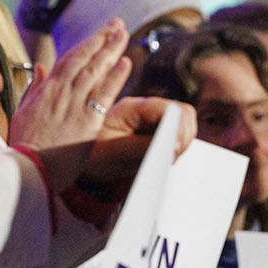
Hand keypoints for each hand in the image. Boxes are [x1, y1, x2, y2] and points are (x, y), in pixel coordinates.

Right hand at [9, 20, 133, 188]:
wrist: (28, 168)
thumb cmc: (26, 144)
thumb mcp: (24, 111)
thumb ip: (35, 87)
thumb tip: (41, 67)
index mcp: (47, 89)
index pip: (70, 59)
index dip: (88, 44)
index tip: (101, 33)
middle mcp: (61, 92)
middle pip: (85, 58)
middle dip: (102, 39)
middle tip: (118, 24)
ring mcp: (75, 104)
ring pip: (95, 70)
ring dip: (111, 50)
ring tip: (124, 34)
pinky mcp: (88, 121)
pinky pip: (104, 94)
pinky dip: (115, 77)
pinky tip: (126, 62)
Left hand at [76, 96, 198, 191]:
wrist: (81, 159)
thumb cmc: (94, 156)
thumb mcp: (114, 155)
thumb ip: (143, 147)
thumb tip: (171, 146)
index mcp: (133, 109)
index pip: (168, 108)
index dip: (178, 126)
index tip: (176, 148)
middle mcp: (146, 109)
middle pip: (183, 112)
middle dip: (184, 135)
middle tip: (172, 156)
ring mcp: (154, 119)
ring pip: (185, 123)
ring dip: (183, 142)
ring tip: (166, 160)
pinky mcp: (158, 131)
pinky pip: (180, 134)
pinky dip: (179, 147)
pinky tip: (165, 159)